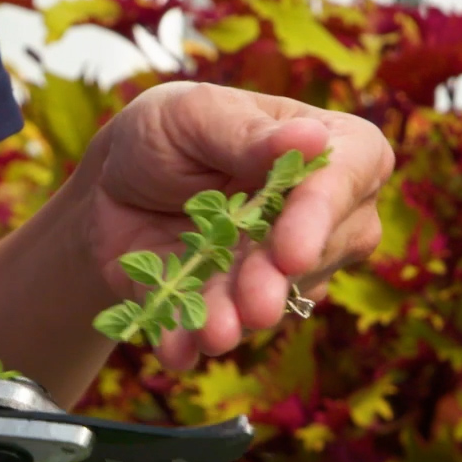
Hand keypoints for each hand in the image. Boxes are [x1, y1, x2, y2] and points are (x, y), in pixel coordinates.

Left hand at [78, 81, 394, 368]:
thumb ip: (245, 133)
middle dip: (280, 280)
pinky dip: (193, 340)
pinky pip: (217, 329)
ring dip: (242, 319)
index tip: (294, 249)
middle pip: (321, 252)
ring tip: (215, 333)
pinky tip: (176, 349)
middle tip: (256, 304)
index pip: (352, 176)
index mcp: (327, 150)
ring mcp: (278, 271)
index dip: (324, 215)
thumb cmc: (165, 131)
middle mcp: (320, 218)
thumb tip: (313, 138)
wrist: (109, 186)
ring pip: (273, 301)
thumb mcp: (193, 113)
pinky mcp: (230, 307)